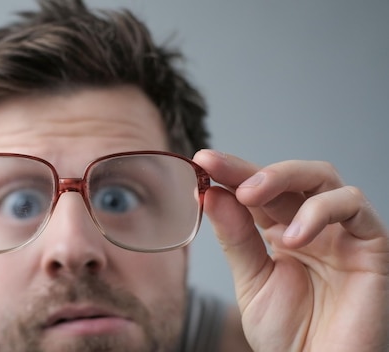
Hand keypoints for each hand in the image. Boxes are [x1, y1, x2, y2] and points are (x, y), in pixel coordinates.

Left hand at [193, 150, 388, 351]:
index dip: (231, 172)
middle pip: (288, 176)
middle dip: (250, 168)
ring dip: (282, 177)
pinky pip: (354, 207)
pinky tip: (292, 237)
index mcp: (281, 231)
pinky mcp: (371, 246)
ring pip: (323, 178)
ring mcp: (342, 233)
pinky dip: (320, 211)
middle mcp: (313, 226)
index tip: (202, 162)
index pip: (257, 191)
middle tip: (217, 168)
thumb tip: (212, 195)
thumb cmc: (291, 335)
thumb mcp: (252, 282)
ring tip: (250, 196)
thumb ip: (236, 239)